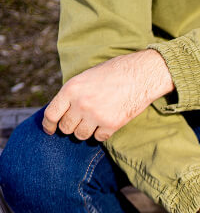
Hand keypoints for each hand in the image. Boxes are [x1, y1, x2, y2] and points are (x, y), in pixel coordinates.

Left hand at [43, 50, 174, 140]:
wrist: (139, 75)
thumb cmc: (112, 74)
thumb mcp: (84, 79)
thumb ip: (72, 95)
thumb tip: (62, 112)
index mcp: (71, 89)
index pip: (51, 114)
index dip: (48, 125)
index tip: (50, 130)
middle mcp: (81, 104)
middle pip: (66, 127)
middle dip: (70, 127)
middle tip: (77, 123)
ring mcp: (96, 116)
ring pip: (81, 135)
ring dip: (85, 132)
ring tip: (92, 123)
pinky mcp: (112, 125)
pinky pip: (98, 138)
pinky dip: (100, 133)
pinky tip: (105, 124)